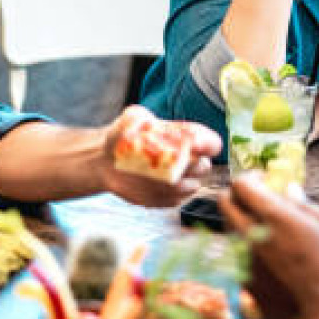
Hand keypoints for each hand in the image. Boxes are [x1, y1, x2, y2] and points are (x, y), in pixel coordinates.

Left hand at [100, 106, 221, 207]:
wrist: (106, 161)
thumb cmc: (123, 135)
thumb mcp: (130, 119)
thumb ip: (141, 117)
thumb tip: (147, 122)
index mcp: (187, 137)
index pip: (212, 142)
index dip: (208, 144)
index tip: (193, 144)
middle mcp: (189, 160)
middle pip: (205, 167)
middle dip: (191, 166)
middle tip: (171, 162)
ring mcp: (180, 182)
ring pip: (192, 186)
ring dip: (177, 183)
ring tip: (155, 176)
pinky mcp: (168, 199)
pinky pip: (176, 201)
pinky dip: (164, 196)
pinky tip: (147, 186)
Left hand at [220, 175, 318, 318]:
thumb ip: (305, 204)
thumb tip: (289, 190)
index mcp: (273, 215)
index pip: (240, 184)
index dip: (251, 177)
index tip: (265, 179)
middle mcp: (251, 234)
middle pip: (224, 203)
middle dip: (238, 194)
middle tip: (259, 198)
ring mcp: (244, 259)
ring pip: (230, 228)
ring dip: (243, 220)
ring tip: (269, 227)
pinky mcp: (245, 280)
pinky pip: (238, 254)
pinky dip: (249, 247)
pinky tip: (272, 255)